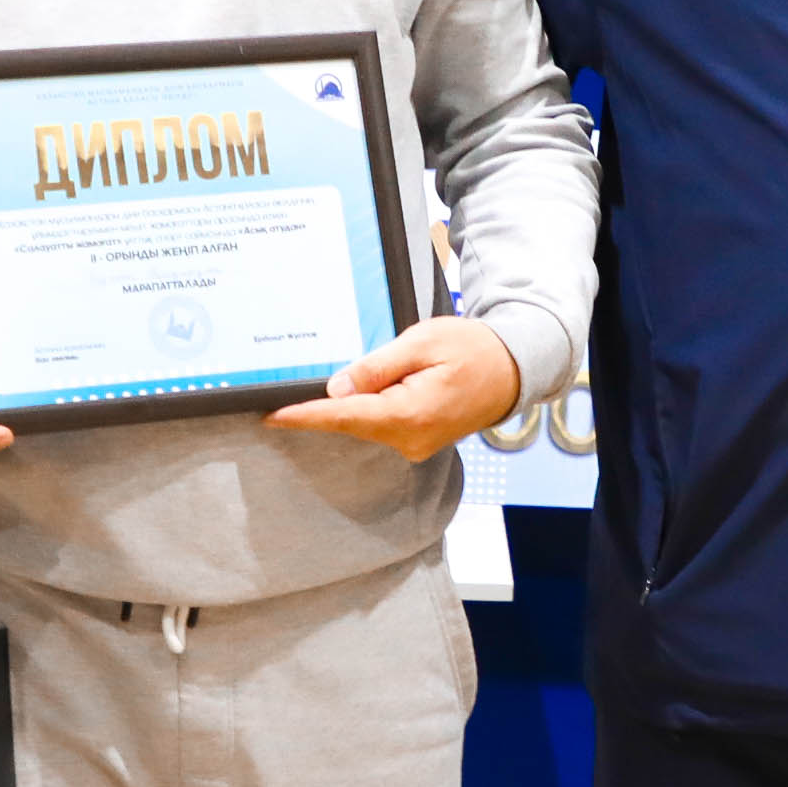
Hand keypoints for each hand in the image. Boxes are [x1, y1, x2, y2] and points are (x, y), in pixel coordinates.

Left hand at [261, 315, 523, 463]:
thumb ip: (377, 367)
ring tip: (381, 367)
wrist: (514, 368)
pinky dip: (371, 406)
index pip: (345, 416)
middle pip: (353, 420)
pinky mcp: (418, 440)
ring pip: (367, 421)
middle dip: (328, 401)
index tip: (273, 416)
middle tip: (306, 382)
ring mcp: (416, 444)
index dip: (306, 415)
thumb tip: (337, 388)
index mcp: (411, 414)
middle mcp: (411, 439)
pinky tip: (377, 385)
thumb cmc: (473, 349)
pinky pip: (383, 423)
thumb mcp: (422, 342)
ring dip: (356, 400)